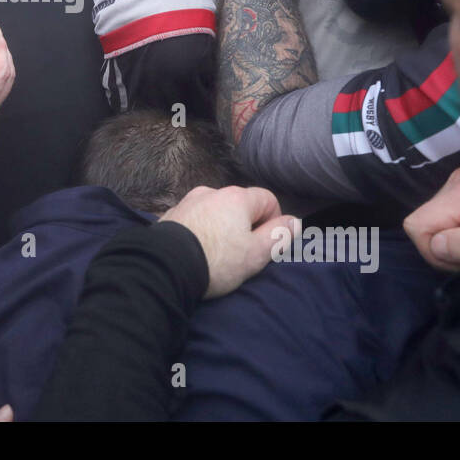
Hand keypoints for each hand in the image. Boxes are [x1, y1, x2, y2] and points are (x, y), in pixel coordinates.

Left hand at [160, 186, 295, 298]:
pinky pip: (195, 219)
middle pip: (240, 205)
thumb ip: (279, 235)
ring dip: (222, 227)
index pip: (267, 199)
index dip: (273, 221)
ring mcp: (188, 202)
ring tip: (217, 255)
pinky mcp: (171, 215)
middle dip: (246, 226)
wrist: (165, 267)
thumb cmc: (216, 261)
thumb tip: (295, 221)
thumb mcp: (255, 254)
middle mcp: (211, 192)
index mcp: (236, 198)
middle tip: (241, 254)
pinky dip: (201, 230)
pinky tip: (197, 251)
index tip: (266, 243)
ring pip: (216, 211)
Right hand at [403, 167, 459, 271]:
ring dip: (452, 241)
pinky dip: (457, 232)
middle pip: (423, 224)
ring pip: (432, 222)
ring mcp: (459, 179)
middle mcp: (458, 178)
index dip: (436, 250)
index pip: (418, 226)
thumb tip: (437, 244)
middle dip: (446, 247)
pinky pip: (442, 216)